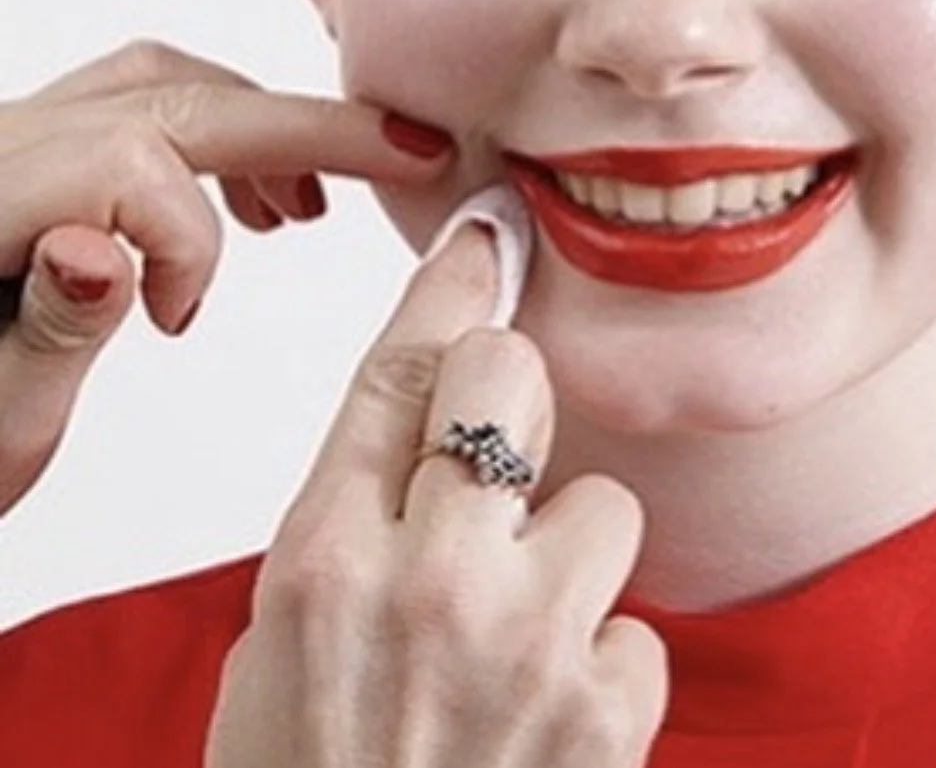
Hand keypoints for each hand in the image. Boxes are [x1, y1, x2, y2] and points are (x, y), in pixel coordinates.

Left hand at [0, 40, 451, 515]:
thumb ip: (49, 328)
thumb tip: (103, 250)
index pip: (128, 158)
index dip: (188, 238)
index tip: (181, 323)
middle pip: (173, 98)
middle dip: (308, 129)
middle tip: (411, 156)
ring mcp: (18, 145)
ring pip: (162, 86)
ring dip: (262, 130)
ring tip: (309, 209)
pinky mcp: (39, 160)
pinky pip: (140, 105)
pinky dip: (218, 135)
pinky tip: (244, 205)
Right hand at [205, 226, 668, 767]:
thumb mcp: (281, 638)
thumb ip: (354, 523)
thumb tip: (430, 426)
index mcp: (321, 558)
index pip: (395, 371)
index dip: (449, 289)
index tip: (490, 237)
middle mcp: (426, 579)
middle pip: (506, 382)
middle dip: (513, 392)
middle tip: (501, 446)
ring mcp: (527, 640)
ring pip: (604, 506)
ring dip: (572, 560)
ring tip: (522, 640)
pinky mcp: (607, 704)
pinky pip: (638, 624)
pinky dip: (604, 658)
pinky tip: (555, 714)